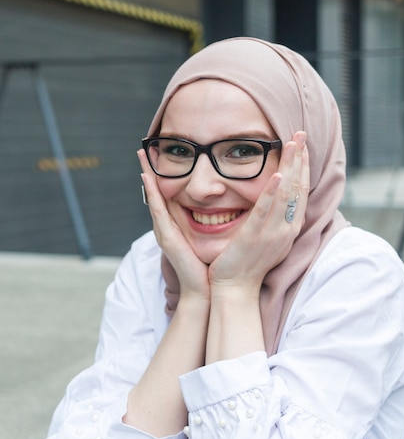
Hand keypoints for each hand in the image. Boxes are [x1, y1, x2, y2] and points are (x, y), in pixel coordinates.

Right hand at [137, 150, 209, 300]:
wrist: (204, 289)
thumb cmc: (209, 266)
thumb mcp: (211, 238)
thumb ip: (212, 223)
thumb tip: (226, 206)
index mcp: (177, 226)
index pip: (167, 196)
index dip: (161, 177)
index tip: (159, 157)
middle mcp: (167, 226)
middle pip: (155, 193)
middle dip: (148, 171)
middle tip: (143, 149)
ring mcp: (164, 231)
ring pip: (153, 198)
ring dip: (146, 177)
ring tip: (141, 157)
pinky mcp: (166, 237)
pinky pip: (158, 210)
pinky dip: (152, 193)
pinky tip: (147, 178)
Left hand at [208, 131, 308, 290]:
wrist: (235, 289)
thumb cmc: (247, 263)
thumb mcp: (266, 237)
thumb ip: (271, 217)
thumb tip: (274, 197)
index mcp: (288, 229)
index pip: (300, 192)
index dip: (302, 167)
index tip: (302, 145)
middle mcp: (285, 230)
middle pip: (297, 188)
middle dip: (300, 159)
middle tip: (301, 133)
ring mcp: (272, 234)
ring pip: (286, 195)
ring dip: (290, 167)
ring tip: (293, 144)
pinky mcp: (254, 237)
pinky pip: (265, 212)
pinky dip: (273, 193)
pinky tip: (278, 175)